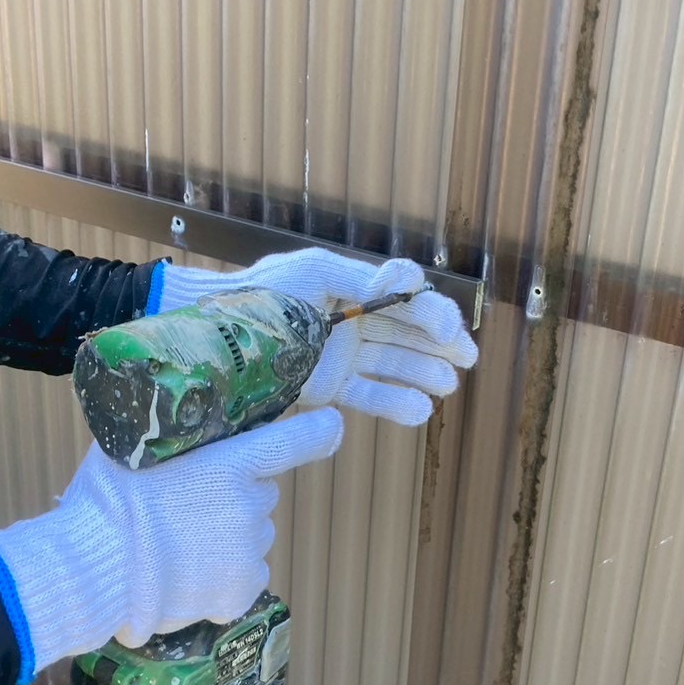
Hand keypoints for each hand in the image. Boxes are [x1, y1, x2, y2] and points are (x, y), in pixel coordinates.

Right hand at [0, 408, 343, 679]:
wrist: (90, 572)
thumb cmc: (103, 504)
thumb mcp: (132, 449)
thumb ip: (168, 438)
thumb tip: (170, 426)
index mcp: (229, 464)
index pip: (296, 441)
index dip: (319, 432)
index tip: (332, 427)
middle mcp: (249, 506)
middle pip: (261, 494)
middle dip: (235, 497)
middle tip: (189, 506)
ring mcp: (248, 552)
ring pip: (253, 537)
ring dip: (227, 538)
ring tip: (179, 547)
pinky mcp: (239, 592)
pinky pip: (245, 577)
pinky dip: (224, 578)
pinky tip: (187, 576)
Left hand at [149, 248, 478, 425]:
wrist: (216, 339)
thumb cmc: (261, 294)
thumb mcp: (312, 273)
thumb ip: (360, 279)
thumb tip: (408, 282)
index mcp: (351, 286)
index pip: (404, 295)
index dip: (431, 311)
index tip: (446, 329)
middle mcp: (351, 319)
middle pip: (408, 330)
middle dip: (441, 343)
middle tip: (467, 358)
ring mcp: (341, 355)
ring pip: (395, 364)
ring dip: (424, 373)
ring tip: (448, 385)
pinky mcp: (328, 388)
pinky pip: (370, 395)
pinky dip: (395, 404)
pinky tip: (421, 411)